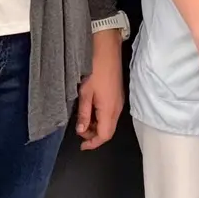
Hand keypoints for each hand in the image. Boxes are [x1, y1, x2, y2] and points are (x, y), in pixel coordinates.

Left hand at [77, 28, 124, 149]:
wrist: (107, 52)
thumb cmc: (95, 70)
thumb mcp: (85, 93)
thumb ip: (84, 114)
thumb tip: (82, 130)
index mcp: (109, 110)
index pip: (104, 135)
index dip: (93, 143)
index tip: (82, 146)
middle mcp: (117, 109)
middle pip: (108, 131)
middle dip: (94, 135)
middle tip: (79, 131)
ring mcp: (119, 102)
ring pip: (109, 122)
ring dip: (96, 125)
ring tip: (82, 120)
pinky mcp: (118, 96)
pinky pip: (110, 113)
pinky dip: (100, 117)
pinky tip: (90, 110)